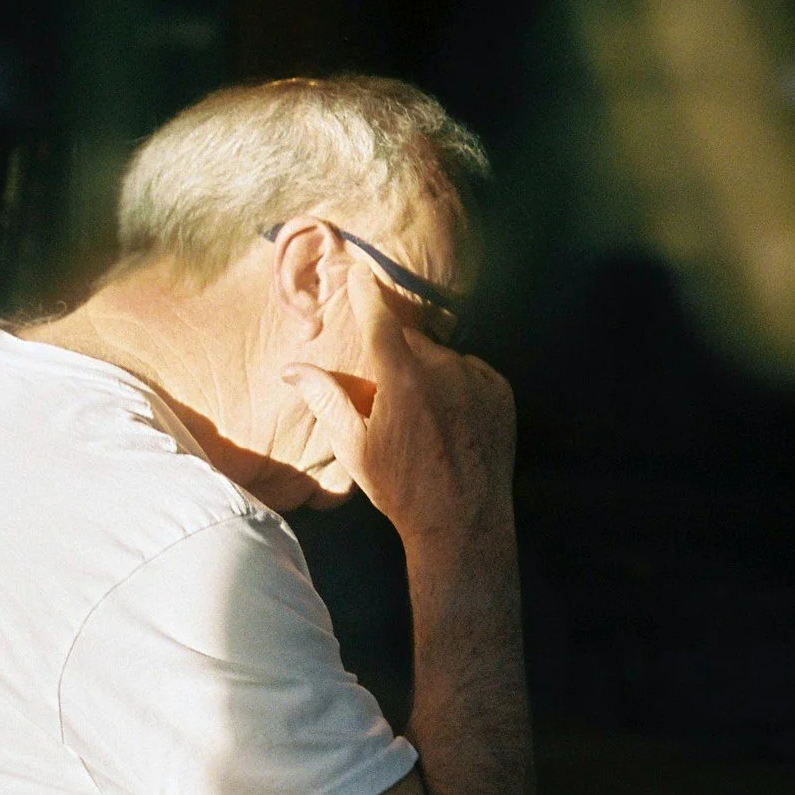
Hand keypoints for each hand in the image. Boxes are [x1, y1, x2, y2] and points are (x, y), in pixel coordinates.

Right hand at [281, 303, 514, 552]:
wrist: (462, 521)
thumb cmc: (400, 487)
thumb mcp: (353, 447)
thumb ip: (326, 399)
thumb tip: (293, 369)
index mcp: (403, 379)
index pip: (379, 321)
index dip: (366, 295)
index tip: (358, 272)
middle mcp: (444, 370)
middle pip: (411, 341)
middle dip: (396, 355)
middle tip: (388, 392)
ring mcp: (477, 380)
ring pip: (443, 357)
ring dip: (429, 371)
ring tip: (423, 414)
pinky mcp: (501, 393)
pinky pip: (471, 372)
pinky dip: (458, 383)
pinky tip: (450, 417)